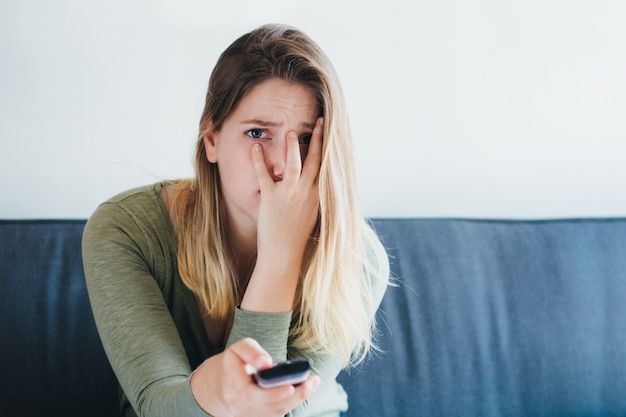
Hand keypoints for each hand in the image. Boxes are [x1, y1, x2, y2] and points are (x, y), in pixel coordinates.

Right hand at [191, 338, 320, 416]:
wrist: (220, 384)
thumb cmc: (234, 363)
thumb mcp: (238, 348)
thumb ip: (252, 352)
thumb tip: (266, 362)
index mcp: (233, 386)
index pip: (252, 395)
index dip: (273, 394)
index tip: (291, 386)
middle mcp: (239, 406)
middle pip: (271, 407)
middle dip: (295, 395)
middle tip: (313, 381)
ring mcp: (247, 415)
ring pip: (276, 412)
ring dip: (297, 399)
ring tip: (312, 383)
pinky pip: (276, 414)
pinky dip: (291, 403)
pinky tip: (302, 390)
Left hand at [242, 117, 322, 312]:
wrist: (284, 253)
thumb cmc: (297, 234)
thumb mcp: (312, 212)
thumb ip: (313, 194)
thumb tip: (317, 181)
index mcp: (317, 195)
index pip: (325, 165)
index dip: (327, 146)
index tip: (328, 130)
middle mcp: (306, 192)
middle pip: (315, 161)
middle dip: (318, 139)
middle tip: (320, 121)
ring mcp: (289, 195)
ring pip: (293, 166)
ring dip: (293, 147)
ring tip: (291, 131)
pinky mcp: (271, 200)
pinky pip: (264, 176)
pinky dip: (259, 161)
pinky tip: (256, 148)